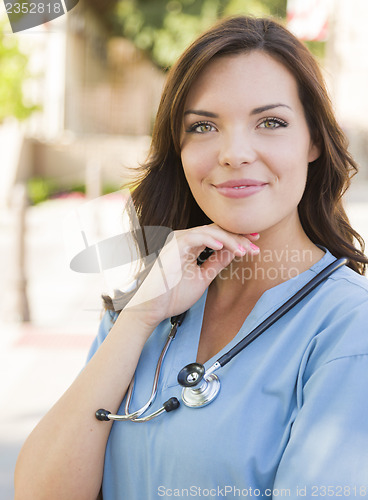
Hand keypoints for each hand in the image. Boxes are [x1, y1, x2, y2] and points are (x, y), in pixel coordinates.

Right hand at [123, 224, 259, 329]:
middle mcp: (185, 240)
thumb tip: (234, 252)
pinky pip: (197, 237)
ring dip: (230, 240)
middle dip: (238, 236)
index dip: (237, 238)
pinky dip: (212, 240)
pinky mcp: (174, 246)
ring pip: (210, 231)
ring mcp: (179, 241)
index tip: (255, 245)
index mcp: (191, 246)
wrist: (152, 308)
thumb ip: (216, 263)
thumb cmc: (172, 295)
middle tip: (256, 243)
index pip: (218, 236)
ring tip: (244, 250)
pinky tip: (225, 247)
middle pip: (217, 230)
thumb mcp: (203, 277)